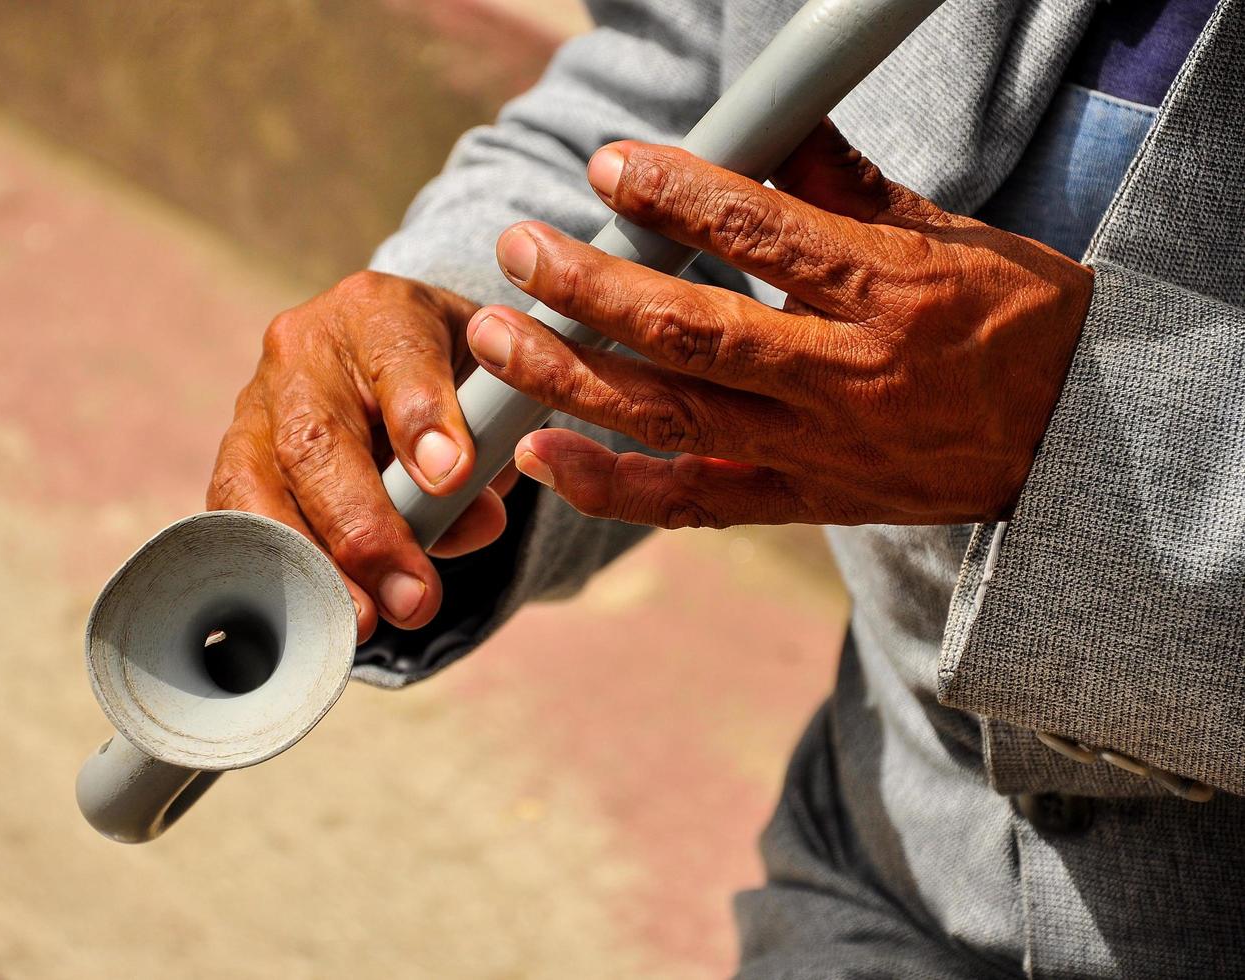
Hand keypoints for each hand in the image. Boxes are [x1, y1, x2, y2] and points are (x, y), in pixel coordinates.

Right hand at [208, 271, 516, 640]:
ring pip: (258, 483)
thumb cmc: (450, 378)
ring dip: (311, 564)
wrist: (394, 357)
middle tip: (414, 598)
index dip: (421, 416)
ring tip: (362, 622)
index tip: (454, 475)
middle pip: (316, 438)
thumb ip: (489, 449)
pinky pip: (234, 517)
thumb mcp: (487, 393)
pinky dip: (270, 571)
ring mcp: (256, 403)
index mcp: (378, 309)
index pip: (397, 355)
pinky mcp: (234, 457)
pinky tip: (307, 616)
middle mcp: (303, 349)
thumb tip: (475, 521)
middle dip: (365, 528)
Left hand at [465, 120, 1093, 528]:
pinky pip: (695, 504)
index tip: (608, 167)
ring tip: (493, 339)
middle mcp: (849, 380)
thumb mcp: (949, 236)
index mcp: (895, 294)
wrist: (1081, 444)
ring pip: (675, 419)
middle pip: (697, 335)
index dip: (681, 198)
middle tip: (518, 250)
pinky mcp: (805, 505)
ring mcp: (821, 453)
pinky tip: (540, 454)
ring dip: (573, 380)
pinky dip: (613, 486)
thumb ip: (847, 187)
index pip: (769, 239)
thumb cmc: (1017, 322)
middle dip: (594, 290)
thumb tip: (775, 116)